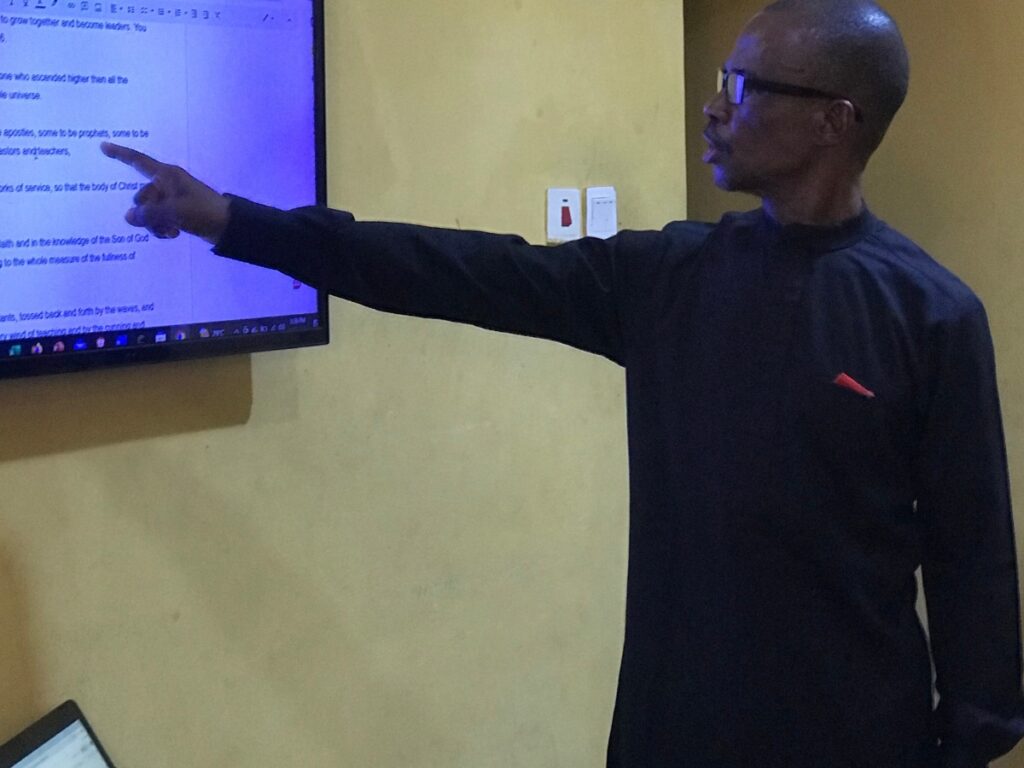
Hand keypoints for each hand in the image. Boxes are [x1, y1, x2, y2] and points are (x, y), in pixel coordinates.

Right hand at [100, 142, 231, 243]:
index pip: (138, 161)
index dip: (120, 154)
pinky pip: (159, 219)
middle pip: (141, 197)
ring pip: (149, 212)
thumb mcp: (173, 212)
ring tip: (170, 232)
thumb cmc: (203, 212)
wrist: (228, 227)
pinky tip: (173, 235)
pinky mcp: (177, 213)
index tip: (103, 146)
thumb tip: (128, 217)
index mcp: (167, 175)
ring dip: (155, 224)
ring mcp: (172, 199)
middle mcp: (167, 184)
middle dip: (146, 213)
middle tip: (162, 223)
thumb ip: (148, 214)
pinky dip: (162, 228)